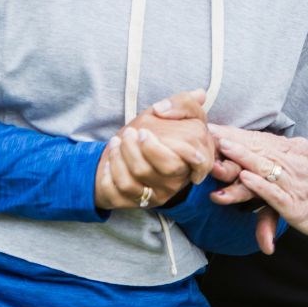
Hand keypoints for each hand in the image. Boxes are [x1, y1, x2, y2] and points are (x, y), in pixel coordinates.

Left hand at [94, 90, 211, 210]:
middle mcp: (179, 179)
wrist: (138, 149)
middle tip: (130, 132)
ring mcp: (159, 194)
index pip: (198, 162)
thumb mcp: (180, 110)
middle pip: (164, 168)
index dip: (176, 150)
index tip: (146, 133)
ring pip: (135, 182)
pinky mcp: (139, 202)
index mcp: (196, 157)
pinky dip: (109, 174)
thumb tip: (163, 109)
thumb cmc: (163, 129)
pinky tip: (109, 159)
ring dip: (120, 158)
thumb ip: (184, 103)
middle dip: (139, 148)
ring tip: (116, 141)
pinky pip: (118, 193)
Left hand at [207, 124, 293, 203]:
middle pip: (261, 147)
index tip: (217, 127)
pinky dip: (259, 185)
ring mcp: (295, 183)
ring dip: (243, 156)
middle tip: (211, 132)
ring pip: (265, 166)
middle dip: (235, 139)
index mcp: (298, 150)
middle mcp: (296, 162)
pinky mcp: (294, 205)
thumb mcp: (306, 166)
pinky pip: (274, 192)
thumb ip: (285, 159)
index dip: (239, 133)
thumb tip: (265, 154)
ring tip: (224, 148)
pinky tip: (244, 178)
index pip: (263, 138)